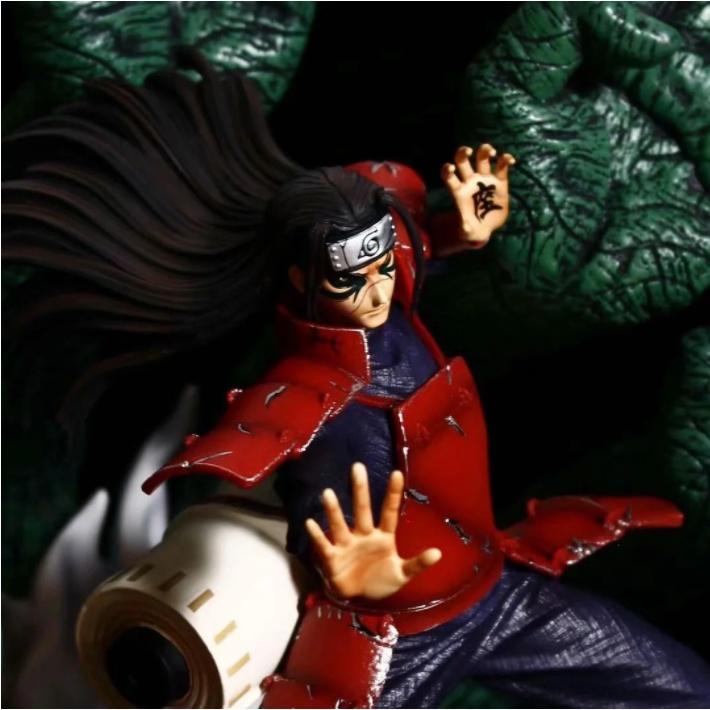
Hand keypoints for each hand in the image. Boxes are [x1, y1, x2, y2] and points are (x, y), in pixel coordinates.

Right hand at [305, 462, 441, 599]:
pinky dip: (317, 536)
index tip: (397, 473)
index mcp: (383, 537)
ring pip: (340, 525)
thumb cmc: (380, 580)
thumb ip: (418, 564)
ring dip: (334, 511)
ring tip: (327, 493)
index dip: (393, 494)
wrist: (358, 598)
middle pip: (363, 510)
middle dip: (360, 490)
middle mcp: (364, 536)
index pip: (390, 512)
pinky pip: (324, 545)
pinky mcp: (333, 559)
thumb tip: (439, 553)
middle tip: (357, 467)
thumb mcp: (402, 574)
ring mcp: (347, 545)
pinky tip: (310, 523)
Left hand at [441, 144, 513, 246]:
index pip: (449, 176)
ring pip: (482, 157)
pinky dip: (506, 159)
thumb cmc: (473, 230)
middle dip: (463, 152)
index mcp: (459, 191)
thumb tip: (464, 227)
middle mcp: (470, 181)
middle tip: (469, 152)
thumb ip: (465, 228)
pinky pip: (502, 165)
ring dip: (485, 150)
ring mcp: (484, 180)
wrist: (487, 227)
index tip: (451, 168)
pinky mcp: (499, 181)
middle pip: (462, 160)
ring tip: (492, 153)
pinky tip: (511, 161)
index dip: (447, 169)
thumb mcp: (468, 232)